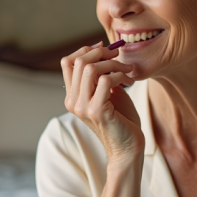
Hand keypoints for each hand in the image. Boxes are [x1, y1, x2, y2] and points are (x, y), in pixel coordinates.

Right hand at [61, 42, 143, 161]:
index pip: (68, 62)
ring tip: (127, 70)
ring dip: (113, 64)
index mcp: (73, 96)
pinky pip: (105, 80)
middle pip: (78, 61)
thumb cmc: (121, 120)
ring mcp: (83, 107)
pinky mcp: (97, 111)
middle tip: (118, 56)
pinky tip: (128, 82)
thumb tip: (102, 51)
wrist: (128, 148)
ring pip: (90, 68)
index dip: (86, 50)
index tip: (104, 49)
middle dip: (101, 53)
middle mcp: (73, 101)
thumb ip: (101, 76)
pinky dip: (119, 76)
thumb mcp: (108, 93)